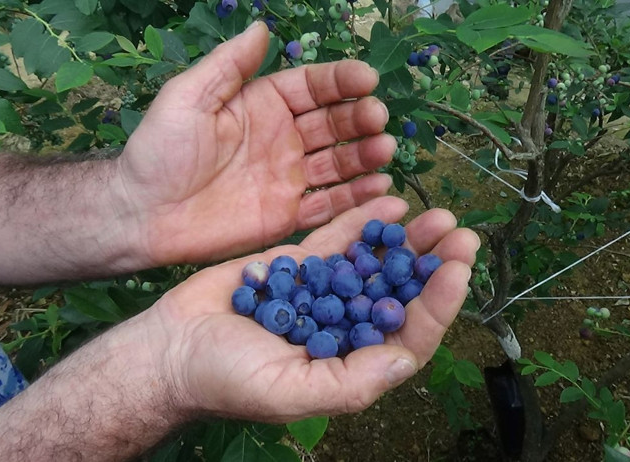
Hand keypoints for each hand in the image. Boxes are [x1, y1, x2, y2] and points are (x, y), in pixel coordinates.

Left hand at [118, 22, 393, 266]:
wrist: (141, 214)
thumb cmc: (159, 151)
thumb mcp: (187, 97)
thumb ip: (228, 66)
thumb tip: (262, 27)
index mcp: (262, 105)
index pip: (312, 88)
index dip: (340, 81)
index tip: (367, 78)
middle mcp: (283, 138)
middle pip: (333, 123)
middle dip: (360, 118)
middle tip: (377, 118)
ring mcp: (288, 178)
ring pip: (338, 163)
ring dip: (365, 155)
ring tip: (384, 149)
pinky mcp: (287, 216)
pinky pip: (329, 205)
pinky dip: (356, 197)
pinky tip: (380, 187)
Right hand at [150, 197, 478, 421]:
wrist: (170, 348)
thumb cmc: (225, 380)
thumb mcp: (288, 392)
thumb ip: (350, 381)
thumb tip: (406, 359)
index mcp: (352, 363)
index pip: (407, 334)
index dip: (437, 303)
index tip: (457, 269)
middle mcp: (346, 327)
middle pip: (400, 293)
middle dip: (432, 263)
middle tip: (459, 232)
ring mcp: (324, 293)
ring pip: (375, 263)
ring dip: (406, 240)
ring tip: (436, 215)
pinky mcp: (301, 265)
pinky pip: (339, 240)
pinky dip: (364, 223)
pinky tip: (391, 204)